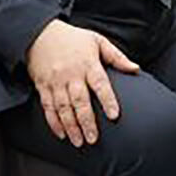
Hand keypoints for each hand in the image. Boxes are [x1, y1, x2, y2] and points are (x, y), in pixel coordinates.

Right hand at [25, 18, 139, 147]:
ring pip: (63, 107)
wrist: (39, 33)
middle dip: (86, 122)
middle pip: (79, 101)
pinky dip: (54, 122)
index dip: (107, 100)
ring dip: (71, 126)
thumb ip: (117, 57)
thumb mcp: (97, 41)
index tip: (114, 115)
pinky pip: (48, 107)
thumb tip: (136, 69)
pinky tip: (61, 134)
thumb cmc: (73, 39)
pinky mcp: (42, 86)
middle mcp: (71, 74)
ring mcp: (55, 81)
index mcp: (87, 63)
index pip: (100, 84)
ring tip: (79, 142)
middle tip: (93, 139)